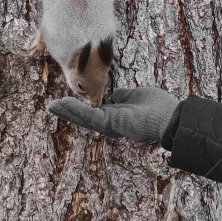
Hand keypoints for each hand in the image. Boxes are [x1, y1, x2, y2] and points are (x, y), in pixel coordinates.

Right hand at [47, 86, 180, 143]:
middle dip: (68, 111)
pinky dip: (76, 110)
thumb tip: (114, 95)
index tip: (66, 101)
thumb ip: (122, 96)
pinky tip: (64, 104)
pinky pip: (89, 115)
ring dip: (67, 111)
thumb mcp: (135, 96)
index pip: (94, 112)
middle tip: (51, 107)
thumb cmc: (158, 107)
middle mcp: (111, 124)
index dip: (79, 107)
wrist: (170, 117)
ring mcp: (110, 126)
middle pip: (84, 117)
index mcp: (117, 116)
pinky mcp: (110, 124)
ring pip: (84, 118)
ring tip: (52, 106)